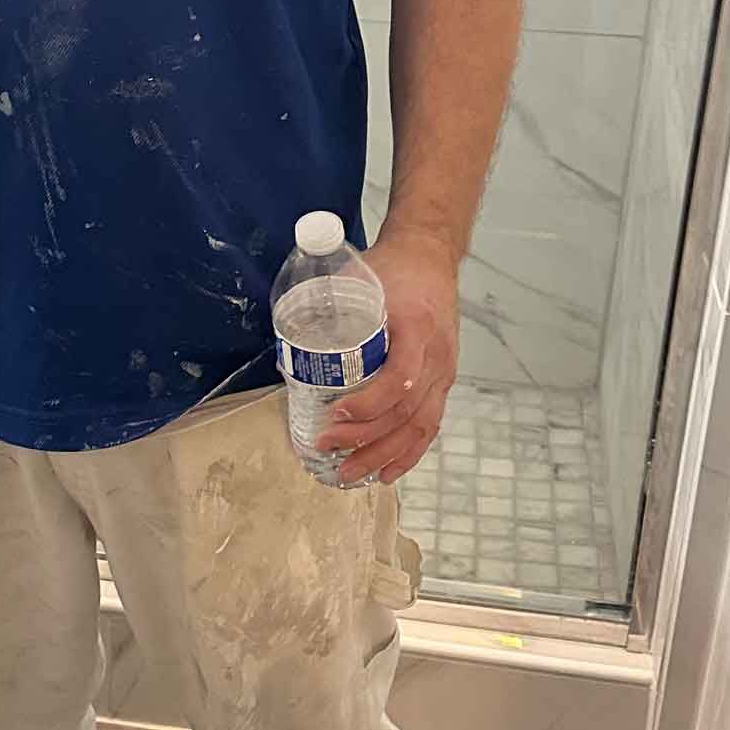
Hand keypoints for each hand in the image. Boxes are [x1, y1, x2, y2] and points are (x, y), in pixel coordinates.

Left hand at [319, 228, 459, 484]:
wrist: (429, 256)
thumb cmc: (391, 269)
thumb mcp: (357, 280)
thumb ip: (325, 312)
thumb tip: (286, 359)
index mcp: (416, 327)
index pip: (400, 377)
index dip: (370, 402)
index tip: (336, 413)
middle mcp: (436, 355)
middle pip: (407, 410)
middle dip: (366, 437)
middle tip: (328, 447)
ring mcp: (443, 371)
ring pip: (420, 425)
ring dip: (384, 454)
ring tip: (351, 473)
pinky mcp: (443, 380)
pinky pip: (431, 424)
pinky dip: (409, 452)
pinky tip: (387, 472)